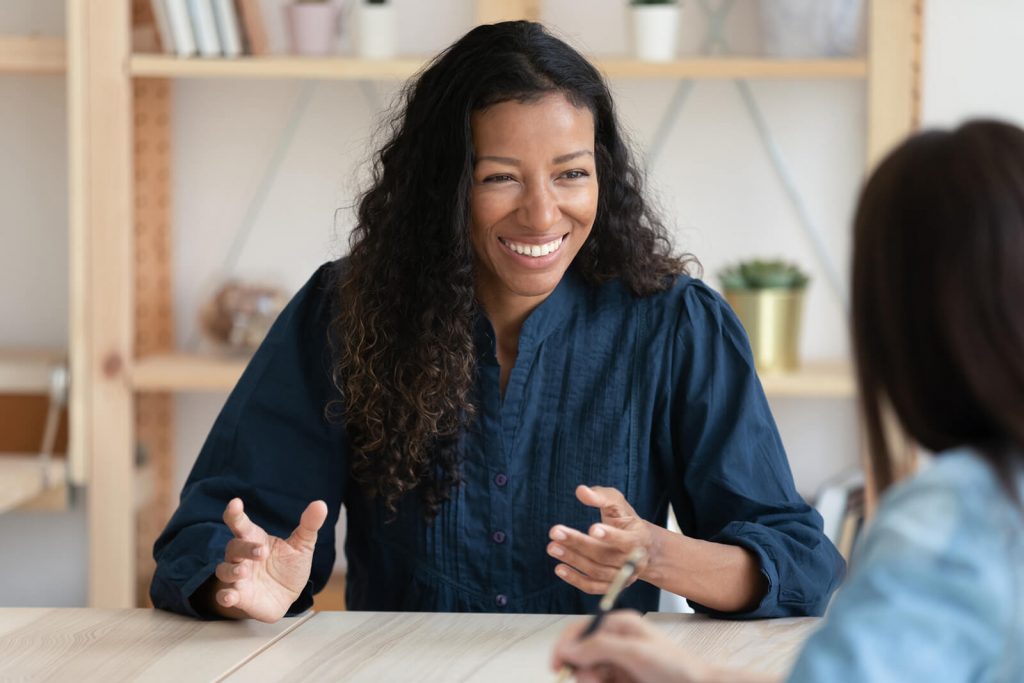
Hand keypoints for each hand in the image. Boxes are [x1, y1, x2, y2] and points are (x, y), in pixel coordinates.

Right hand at [210, 497, 327, 622]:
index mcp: (255, 539)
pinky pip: (225, 595)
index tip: (235, 503)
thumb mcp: (301, 546)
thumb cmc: (289, 567)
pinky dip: (225, 596)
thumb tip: (321, 504)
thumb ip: (309, 525)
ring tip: (244, 572)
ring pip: (224, 570)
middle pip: (234, 547)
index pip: (241, 523)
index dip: (235, 513)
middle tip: (262, 552)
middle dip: (245, 548)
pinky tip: (228, 597)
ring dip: (232, 571)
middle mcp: (241, 556)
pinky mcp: (238, 596)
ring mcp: (237, 577)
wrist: (287, 597)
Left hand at [548, 485, 655, 593]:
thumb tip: (581, 491)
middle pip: (604, 556)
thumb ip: (601, 496)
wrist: (642, 547)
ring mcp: (624, 576)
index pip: (625, 540)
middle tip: (555, 531)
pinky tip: (559, 568)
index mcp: (639, 539)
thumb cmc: (625, 520)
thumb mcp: (618, 504)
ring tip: (552, 547)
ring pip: (597, 571)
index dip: (609, 535)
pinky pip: (593, 587)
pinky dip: (575, 579)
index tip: (591, 528)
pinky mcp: (612, 586)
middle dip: (578, 543)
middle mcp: (634, 561)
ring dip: (573, 560)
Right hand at [552, 610, 715, 682]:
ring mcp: (618, 662)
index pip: (579, 630)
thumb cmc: (676, 668)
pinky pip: (599, 682)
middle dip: (582, 669)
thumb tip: (568, 647)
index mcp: (618, 624)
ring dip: (593, 681)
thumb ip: (599, 647)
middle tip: (597, 680)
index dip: (565, 646)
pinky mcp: (620, 679)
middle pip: (579, 654)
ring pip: (587, 672)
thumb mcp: (635, 653)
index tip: (558, 665)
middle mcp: (615, 641)